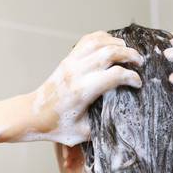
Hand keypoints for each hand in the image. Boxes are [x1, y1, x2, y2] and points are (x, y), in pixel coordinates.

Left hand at [17, 30, 143, 146]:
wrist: (32, 115)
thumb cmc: (56, 126)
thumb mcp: (83, 133)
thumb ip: (102, 125)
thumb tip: (120, 118)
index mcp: (83, 90)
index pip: (115, 75)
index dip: (132, 78)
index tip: (138, 84)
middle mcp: (77, 72)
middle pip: (110, 52)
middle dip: (130, 54)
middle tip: (140, 62)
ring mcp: (71, 63)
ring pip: (99, 41)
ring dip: (117, 44)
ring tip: (128, 52)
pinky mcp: (67, 60)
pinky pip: (87, 41)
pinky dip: (102, 38)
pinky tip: (111, 45)